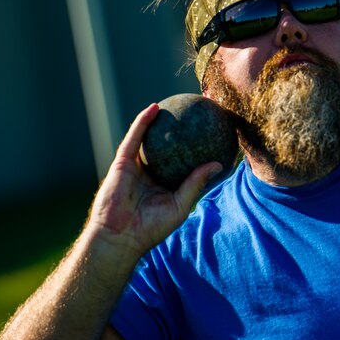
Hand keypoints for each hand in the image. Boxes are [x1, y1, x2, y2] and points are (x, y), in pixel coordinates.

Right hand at [87, 104, 222, 255]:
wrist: (121, 236)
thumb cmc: (152, 227)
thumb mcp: (181, 204)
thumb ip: (196, 183)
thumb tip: (218, 164)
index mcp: (165, 185)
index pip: (182, 162)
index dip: (195, 149)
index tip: (211, 135)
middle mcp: (150, 174)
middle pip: (166, 148)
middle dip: (177, 130)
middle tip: (194, 114)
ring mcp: (135, 167)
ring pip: (148, 138)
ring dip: (158, 120)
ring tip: (174, 103)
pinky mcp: (122, 162)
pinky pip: (134, 138)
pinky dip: (142, 122)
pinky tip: (155, 108)